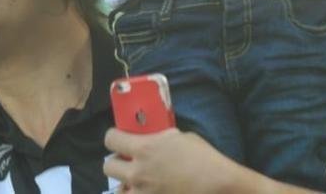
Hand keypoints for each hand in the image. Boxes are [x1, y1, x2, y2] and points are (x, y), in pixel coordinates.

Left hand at [103, 129, 227, 192]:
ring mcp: (142, 193)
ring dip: (125, 185)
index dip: (114, 137)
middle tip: (129, 163)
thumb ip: (160, 139)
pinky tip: (150, 192)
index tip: (120, 139)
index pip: (110, 139)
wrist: (217, 185)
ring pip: (118, 190)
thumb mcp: (179, 138)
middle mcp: (137, 173)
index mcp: (144, 149)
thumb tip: (153, 140)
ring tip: (139, 183)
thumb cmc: (203, 157)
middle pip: (108, 167)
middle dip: (117, 163)